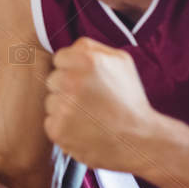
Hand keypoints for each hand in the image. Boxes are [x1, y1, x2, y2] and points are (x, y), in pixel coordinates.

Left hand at [43, 38, 157, 172]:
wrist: (138, 140)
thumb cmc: (131, 100)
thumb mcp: (122, 62)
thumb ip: (93, 48)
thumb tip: (72, 47)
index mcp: (86, 60)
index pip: (59, 58)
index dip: (72, 69)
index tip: (85, 81)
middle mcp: (71, 81)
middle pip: (52, 79)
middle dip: (66, 88)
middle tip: (88, 100)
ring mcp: (63, 107)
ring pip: (50, 101)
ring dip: (64, 107)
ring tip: (88, 115)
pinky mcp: (58, 129)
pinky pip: (50, 121)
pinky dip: (63, 126)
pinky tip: (83, 129)